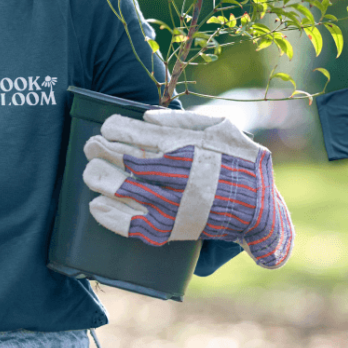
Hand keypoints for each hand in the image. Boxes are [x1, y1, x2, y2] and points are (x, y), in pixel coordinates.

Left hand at [82, 108, 293, 268]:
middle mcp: (172, 175)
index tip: (106, 128)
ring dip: (98, 179)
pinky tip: (96, 205)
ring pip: (120, 190)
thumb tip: (146, 116)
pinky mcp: (168, 230)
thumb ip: (184, 119)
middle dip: (100, 150)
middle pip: (122, 160)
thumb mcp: (221, 127)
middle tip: (91, 146)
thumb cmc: (240, 162)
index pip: (135, 134)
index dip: (114, 129)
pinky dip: (108, 216)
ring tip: (90, 171)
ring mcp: (168, 205)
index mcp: (183, 147)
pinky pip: (130, 224)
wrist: (258, 208)